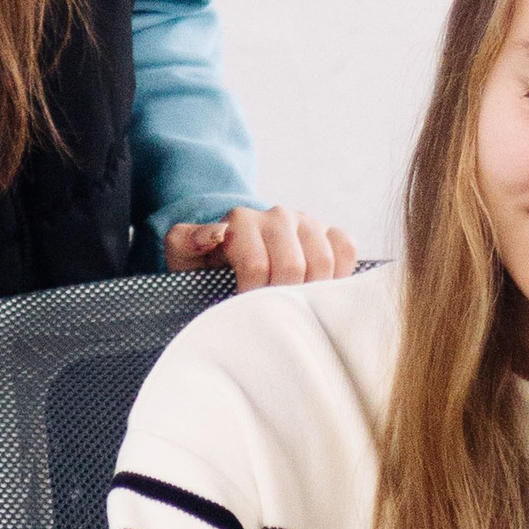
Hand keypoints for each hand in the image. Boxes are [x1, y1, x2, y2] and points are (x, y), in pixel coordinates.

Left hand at [165, 205, 356, 292]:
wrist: (229, 253)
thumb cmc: (205, 262)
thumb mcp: (183, 254)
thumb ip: (188, 241)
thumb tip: (216, 233)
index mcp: (241, 221)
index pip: (256, 265)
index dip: (250, 295)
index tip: (243, 310)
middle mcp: (276, 216)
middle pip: (292, 266)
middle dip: (280, 296)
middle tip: (269, 311)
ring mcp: (305, 222)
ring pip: (323, 259)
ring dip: (310, 289)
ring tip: (291, 304)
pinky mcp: (328, 232)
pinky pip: (345, 248)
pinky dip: (340, 271)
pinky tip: (318, 288)